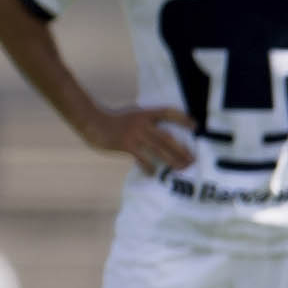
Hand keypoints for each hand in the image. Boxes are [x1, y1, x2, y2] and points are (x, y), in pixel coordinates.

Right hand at [79, 106, 195, 173]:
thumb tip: (160, 136)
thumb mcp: (131, 116)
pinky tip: (154, 174)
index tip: (195, 125)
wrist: (93, 122)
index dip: (182, 118)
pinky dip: (149, 167)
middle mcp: (142, 123)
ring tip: (182, 168)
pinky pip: (142, 158)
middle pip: (167, 138)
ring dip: (172, 160)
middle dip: (182, 149)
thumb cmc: (112, 120)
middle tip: (193, 159)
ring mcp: (135, 135)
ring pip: (159, 149)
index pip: (167, 113)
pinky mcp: (126, 145)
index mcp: (144, 113)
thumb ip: (145, 122)